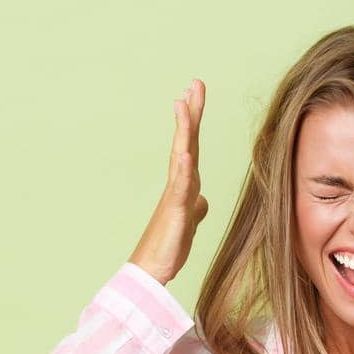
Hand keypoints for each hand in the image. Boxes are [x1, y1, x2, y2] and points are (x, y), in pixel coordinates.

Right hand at [130, 79, 209, 285]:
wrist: (152, 270)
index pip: (191, 146)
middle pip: (187, 142)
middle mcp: (179, 184)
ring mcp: (175, 196)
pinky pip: (180, 188)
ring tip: (184, 104)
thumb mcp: (189, 222)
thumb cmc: (167, 247)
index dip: (193, 120)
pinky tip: (185, 152)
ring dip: (184, 130)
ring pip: (182, 156)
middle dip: (191, 112)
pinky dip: (183, 169)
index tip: (194, 94)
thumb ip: (194, 206)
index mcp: (184, 184)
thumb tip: (201, 199)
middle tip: (195, 83)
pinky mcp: (175, 213)